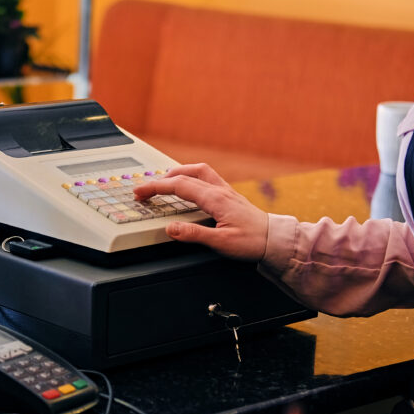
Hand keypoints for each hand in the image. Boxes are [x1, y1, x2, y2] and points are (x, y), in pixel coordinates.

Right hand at [134, 163, 268, 260]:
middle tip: (146, 188)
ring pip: (197, 171)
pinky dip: (191, 176)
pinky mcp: (229, 195)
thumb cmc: (252, 242)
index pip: (178, 186)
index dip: (156, 187)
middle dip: (162, 179)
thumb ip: (193, 235)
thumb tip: (170, 228)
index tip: (140, 192)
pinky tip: (189, 185)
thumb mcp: (221, 243)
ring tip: (164, 181)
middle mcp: (220, 190)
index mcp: (215, 199)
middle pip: (185, 174)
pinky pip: (207, 177)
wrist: (273, 239)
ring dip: (178, 172)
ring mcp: (225, 191)